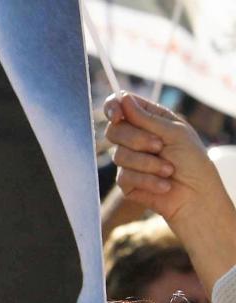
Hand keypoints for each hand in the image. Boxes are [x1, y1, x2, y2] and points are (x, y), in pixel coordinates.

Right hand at [104, 91, 235, 293]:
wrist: (196, 197)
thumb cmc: (193, 163)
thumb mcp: (175, 133)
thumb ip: (146, 118)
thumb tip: (122, 99)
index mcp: (149, 121)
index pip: (121, 107)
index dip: (114, 107)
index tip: (117, 114)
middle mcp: (136, 139)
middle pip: (114, 130)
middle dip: (137, 140)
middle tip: (159, 147)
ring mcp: (129, 160)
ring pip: (119, 155)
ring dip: (148, 164)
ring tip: (169, 171)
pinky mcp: (126, 182)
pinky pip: (125, 176)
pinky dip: (148, 180)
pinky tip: (164, 185)